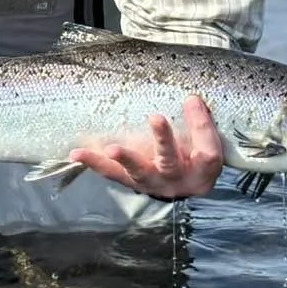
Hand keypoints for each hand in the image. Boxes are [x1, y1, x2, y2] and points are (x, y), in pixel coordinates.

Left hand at [68, 95, 222, 199]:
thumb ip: (202, 124)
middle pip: (170, 162)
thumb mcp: (208, 144)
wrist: (185, 187)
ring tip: (107, 147)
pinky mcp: (131, 181)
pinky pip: (113, 173)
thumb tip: (191, 100)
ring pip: (135, 172)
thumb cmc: (197, 159)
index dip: (201, 126)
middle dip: (162, 141)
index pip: (206, 151)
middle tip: (156, 118)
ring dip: (120, 158)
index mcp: (201, 171)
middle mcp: (175, 180)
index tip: (192, 101)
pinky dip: (95, 163)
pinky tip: (78, 154)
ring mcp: (151, 183)